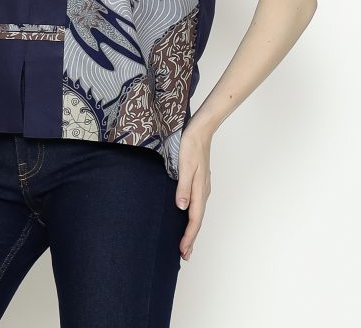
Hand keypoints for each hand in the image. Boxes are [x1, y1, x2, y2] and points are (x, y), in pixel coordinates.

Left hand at [175, 121, 212, 261]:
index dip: (189, 236)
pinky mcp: (199, 181)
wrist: (201, 130)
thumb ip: (183, 186)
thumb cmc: (191, 145)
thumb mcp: (184, 165)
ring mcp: (202, 186)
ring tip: (186, 242)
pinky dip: (192, 216)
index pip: (194, 218)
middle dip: (191, 238)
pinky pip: (197, 204)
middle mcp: (203, 190)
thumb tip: (182, 207)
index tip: (183, 251)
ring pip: (198, 213)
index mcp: (200, 189)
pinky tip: (187, 217)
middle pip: (198, 220)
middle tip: (184, 255)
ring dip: (192, 229)